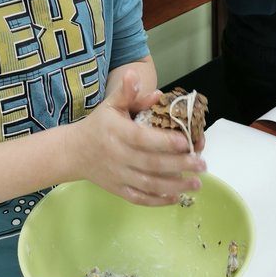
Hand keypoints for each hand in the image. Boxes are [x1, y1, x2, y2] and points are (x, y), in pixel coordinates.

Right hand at [68, 68, 206, 206]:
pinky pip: (139, 198)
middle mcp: (117, 156)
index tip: (186, 143)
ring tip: (196, 183)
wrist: (73, 152)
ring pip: (148, 184)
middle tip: (201, 164)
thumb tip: (137, 75)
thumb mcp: (110, 104)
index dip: (165, 142)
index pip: (142, 139)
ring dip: (174, 186)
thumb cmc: (98, 125)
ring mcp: (118, 175)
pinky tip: (176, 198)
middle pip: (151, 164)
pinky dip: (157, 201)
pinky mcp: (118, 189)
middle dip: (179, 166)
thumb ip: (127, 92)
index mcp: (117, 133)